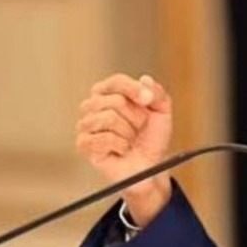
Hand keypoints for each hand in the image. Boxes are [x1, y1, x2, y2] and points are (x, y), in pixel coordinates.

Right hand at [76, 73, 172, 224]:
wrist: (149, 166)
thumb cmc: (151, 139)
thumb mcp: (162, 112)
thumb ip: (157, 93)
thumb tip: (145, 79)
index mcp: (110, 93)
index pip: (117, 82)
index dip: (134, 89)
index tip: (148, 100)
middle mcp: (94, 105)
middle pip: (116, 101)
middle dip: (136, 118)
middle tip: (139, 128)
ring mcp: (86, 124)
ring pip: (109, 118)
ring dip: (128, 132)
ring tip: (130, 139)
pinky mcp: (84, 143)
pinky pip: (103, 138)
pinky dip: (120, 145)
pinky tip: (121, 149)